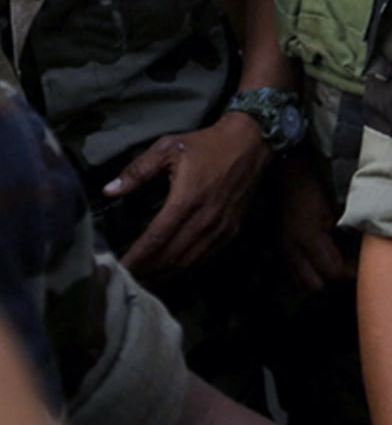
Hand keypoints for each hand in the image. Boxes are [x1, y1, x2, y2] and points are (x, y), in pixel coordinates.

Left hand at [106, 111, 270, 278]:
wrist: (251, 142)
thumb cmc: (207, 144)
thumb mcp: (168, 148)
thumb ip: (137, 170)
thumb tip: (108, 191)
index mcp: (187, 199)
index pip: (156, 239)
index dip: (135, 258)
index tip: (117, 270)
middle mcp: (205, 219)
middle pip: (170, 257)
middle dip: (146, 273)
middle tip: (124, 282)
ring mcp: (221, 227)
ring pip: (188, 262)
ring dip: (164, 275)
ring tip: (143, 282)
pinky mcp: (231, 229)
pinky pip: (204, 256)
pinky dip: (185, 267)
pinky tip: (170, 271)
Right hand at [281, 154, 354, 291]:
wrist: (286, 176)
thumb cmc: (313, 189)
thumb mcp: (335, 208)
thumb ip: (347, 230)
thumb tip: (366, 247)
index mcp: (309, 238)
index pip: (333, 271)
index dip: (351, 271)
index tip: (364, 265)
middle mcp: (291, 251)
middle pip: (315, 285)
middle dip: (335, 279)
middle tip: (350, 266)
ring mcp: (282, 252)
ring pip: (301, 283)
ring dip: (320, 278)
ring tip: (335, 264)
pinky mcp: (278, 250)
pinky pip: (293, 272)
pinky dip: (308, 272)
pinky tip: (319, 259)